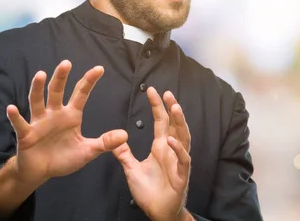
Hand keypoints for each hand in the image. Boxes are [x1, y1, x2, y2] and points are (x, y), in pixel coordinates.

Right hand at [6, 60, 127, 184]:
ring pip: (37, 101)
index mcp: (71, 115)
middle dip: (61, 77)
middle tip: (66, 63)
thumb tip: (125, 135)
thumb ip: (105, 143)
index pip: (81, 94)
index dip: (89, 81)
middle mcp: (54, 114)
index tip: (99, 68)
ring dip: (38, 88)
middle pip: (57, 91)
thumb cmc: (63, 158)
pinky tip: (11, 108)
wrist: (41, 172)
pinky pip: (20, 124)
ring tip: (41, 75)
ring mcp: (39, 122)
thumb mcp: (88, 151)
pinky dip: (15, 116)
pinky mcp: (26, 134)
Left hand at [113, 87, 191, 220]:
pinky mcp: (182, 175)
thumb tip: (115, 141)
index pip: (160, 122)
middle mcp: (171, 151)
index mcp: (160, 148)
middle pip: (174, 125)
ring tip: (174, 108)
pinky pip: (183, 159)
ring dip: (179, 122)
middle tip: (166, 93)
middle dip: (171, 108)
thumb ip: (125, 155)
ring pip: (184, 137)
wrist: (159, 212)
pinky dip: (178, 149)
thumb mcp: (132, 170)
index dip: (157, 106)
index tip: (152, 90)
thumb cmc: (149, 192)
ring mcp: (178, 161)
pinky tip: (170, 140)